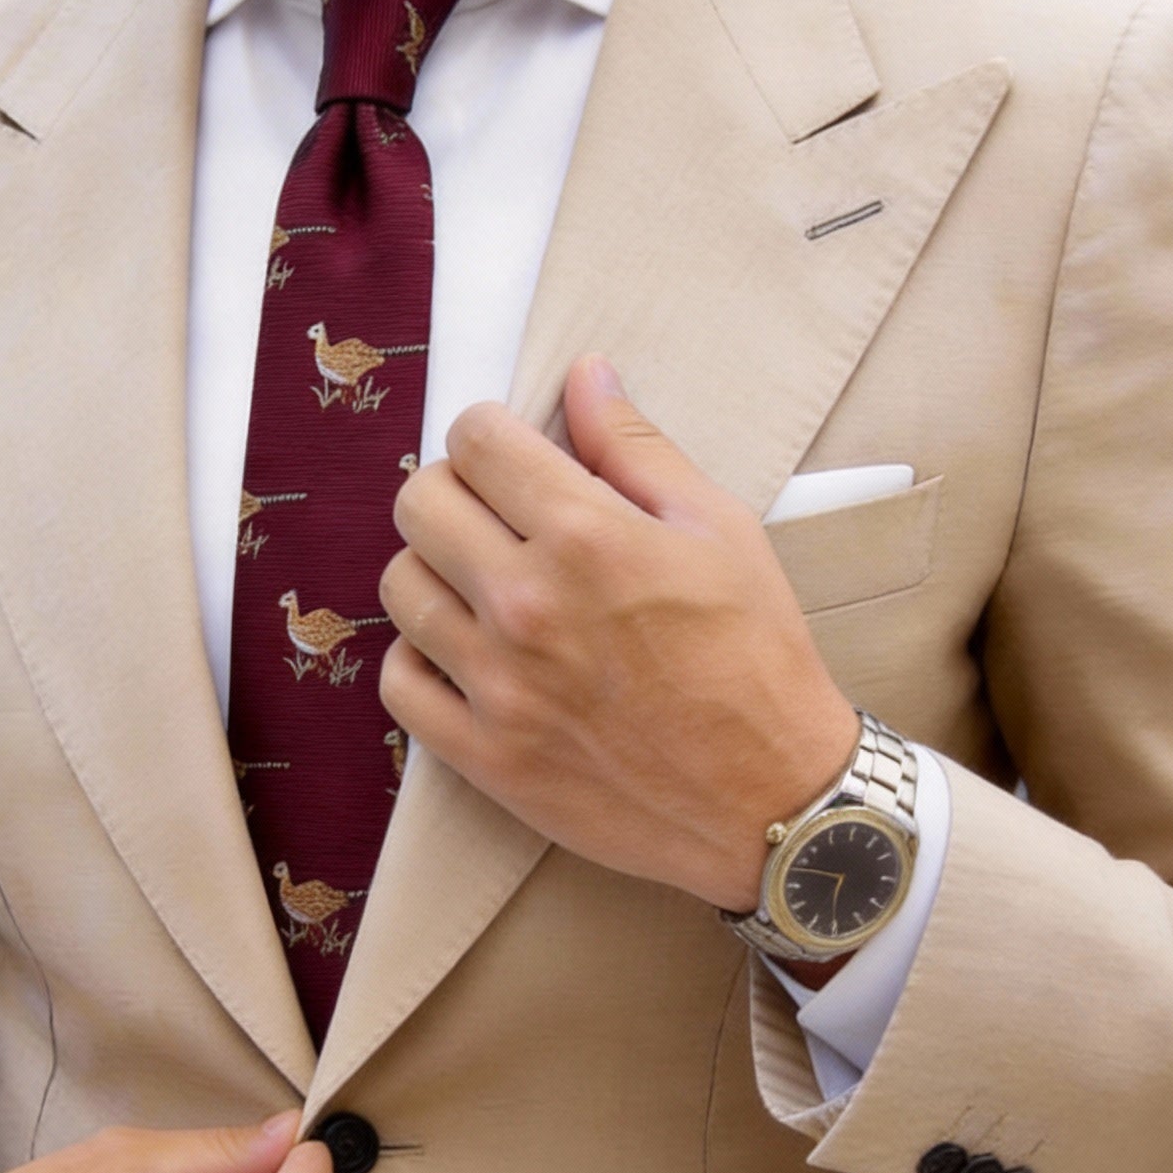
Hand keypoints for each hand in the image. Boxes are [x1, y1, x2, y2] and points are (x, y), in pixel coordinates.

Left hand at [379, 354, 858, 912]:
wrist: (773, 799)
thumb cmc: (757, 658)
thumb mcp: (720, 530)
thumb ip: (637, 448)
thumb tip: (584, 374)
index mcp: (587, 536)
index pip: (476, 439)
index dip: (491, 434)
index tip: (512, 457)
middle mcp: (527, 605)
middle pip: (419, 504)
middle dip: (454, 491)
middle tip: (494, 515)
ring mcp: (498, 686)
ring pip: (400, 587)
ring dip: (434, 572)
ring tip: (483, 586)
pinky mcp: (485, 755)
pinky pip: (399, 682)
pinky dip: (420, 659)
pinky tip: (466, 653)